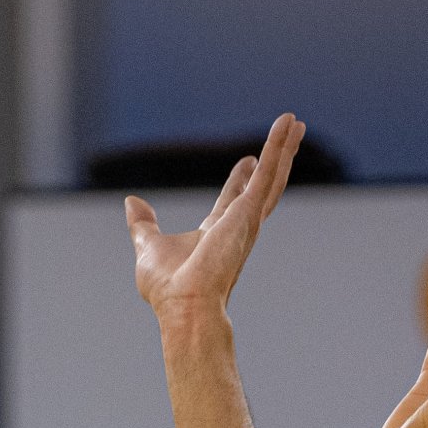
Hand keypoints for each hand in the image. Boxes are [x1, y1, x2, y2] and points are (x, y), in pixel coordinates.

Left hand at [126, 114, 303, 321]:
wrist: (183, 305)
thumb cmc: (168, 288)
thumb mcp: (148, 247)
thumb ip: (143, 225)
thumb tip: (131, 203)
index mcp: (216, 234)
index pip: (232, 200)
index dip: (240, 180)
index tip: (248, 162)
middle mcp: (237, 227)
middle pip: (262, 187)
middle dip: (275, 162)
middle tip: (287, 138)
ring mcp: (247, 220)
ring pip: (273, 178)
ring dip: (284, 149)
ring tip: (296, 123)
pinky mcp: (249, 213)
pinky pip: (268, 174)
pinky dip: (278, 147)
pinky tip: (287, 125)